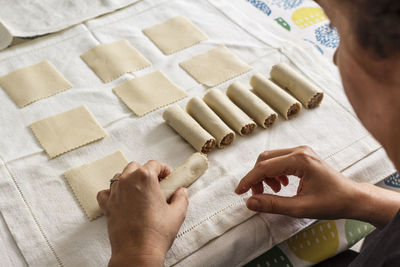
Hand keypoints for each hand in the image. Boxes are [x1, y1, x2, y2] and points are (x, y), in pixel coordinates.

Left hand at [97, 160, 188, 266]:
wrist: (137, 252)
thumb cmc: (156, 232)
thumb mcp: (177, 213)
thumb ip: (181, 197)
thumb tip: (181, 191)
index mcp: (145, 177)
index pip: (155, 164)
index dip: (163, 169)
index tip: (167, 177)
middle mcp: (127, 180)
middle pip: (135, 167)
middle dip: (146, 172)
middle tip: (155, 184)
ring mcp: (115, 192)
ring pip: (120, 176)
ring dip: (129, 180)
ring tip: (139, 192)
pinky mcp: (107, 205)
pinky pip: (106, 192)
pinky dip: (112, 193)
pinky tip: (121, 199)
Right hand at [235, 146, 363, 219]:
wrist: (352, 198)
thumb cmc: (332, 202)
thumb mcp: (300, 208)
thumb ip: (273, 204)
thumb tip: (250, 202)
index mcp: (300, 160)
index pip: (264, 167)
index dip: (249, 180)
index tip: (239, 192)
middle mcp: (299, 151)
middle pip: (265, 159)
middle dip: (257, 177)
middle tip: (258, 195)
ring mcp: (301, 152)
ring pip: (270, 159)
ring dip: (265, 175)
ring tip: (274, 192)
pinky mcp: (302, 156)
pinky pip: (279, 160)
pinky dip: (274, 173)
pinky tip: (282, 185)